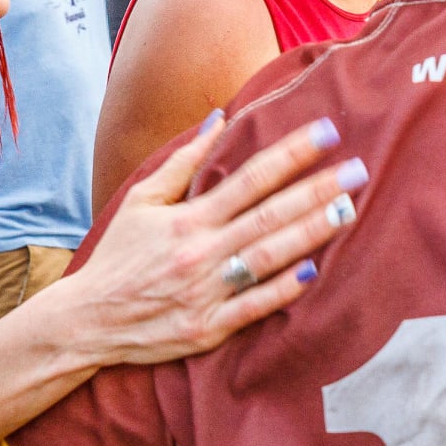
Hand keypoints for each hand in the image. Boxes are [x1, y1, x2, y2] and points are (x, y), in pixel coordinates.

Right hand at [51, 115, 367, 365]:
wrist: (85, 322)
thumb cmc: (118, 256)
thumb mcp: (141, 201)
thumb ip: (183, 161)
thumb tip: (220, 117)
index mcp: (188, 219)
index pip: (250, 178)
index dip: (291, 153)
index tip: (327, 132)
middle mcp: (200, 252)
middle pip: (269, 214)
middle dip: (317, 189)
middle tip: (360, 169)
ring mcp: (205, 292)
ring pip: (268, 257)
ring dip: (311, 233)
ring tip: (349, 210)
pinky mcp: (207, 328)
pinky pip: (254, 308)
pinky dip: (284, 289)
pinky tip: (315, 271)